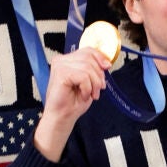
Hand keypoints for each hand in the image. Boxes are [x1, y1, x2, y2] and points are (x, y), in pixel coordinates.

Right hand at [31, 47, 109, 161]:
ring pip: (87, 67)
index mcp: (67, 60)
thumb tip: (106, 63)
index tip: (107, 67)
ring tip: (91, 94)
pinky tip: (83, 95)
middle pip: (89, 57)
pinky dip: (87, 88)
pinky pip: (83, 76)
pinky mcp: (61, 73)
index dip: (100, 57)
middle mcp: (62, 60)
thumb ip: (93, 70)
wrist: (62, 117)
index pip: (87, 50)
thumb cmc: (72, 102)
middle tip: (98, 89)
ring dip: (94, 84)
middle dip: (98, 74)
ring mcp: (60, 65)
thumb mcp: (88, 82)